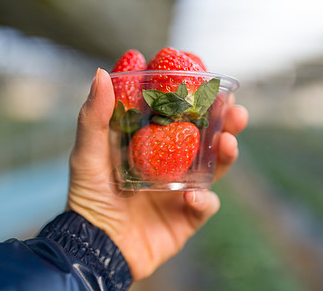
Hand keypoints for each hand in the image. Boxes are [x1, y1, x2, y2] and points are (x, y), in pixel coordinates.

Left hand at [67, 69, 247, 279]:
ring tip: (229, 142)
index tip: (207, 80)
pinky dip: (203, 201)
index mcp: (151, 146)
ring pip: (214, 168)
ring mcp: (181, 190)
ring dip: (227, 154)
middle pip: (205, 139)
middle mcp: (170, 165)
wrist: (94, 248)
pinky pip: (204, 206)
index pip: (179, 117)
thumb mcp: (87, 155)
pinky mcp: (186, 217)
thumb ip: (93, 118)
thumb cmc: (88, 198)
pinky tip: (192, 197)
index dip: (196, 99)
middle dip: (224, 123)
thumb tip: (102, 74)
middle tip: (235, 110)